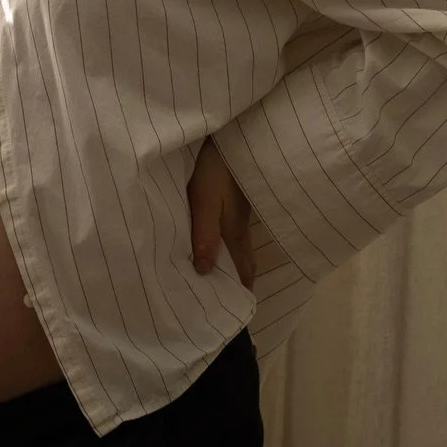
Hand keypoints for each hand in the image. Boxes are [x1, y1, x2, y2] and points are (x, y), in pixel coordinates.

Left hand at [188, 136, 255, 287]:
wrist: (236, 135)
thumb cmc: (218, 170)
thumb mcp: (205, 202)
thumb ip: (205, 236)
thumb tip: (203, 273)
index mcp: (235, 232)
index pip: (243, 269)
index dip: (242, 290)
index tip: (237, 311)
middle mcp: (241, 226)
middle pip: (242, 259)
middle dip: (237, 280)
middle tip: (225, 299)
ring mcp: (241, 212)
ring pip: (237, 244)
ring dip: (231, 261)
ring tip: (215, 276)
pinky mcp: (236, 199)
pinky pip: (232, 229)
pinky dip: (225, 243)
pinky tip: (213, 241)